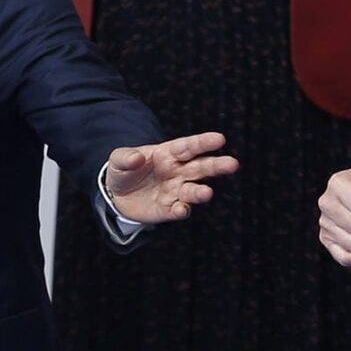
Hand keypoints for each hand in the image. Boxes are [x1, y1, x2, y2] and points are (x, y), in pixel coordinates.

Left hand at [104, 132, 236, 224]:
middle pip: (201, 168)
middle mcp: (178, 172)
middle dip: (217, 166)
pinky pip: (178, 210)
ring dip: (201, 192)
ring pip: (193, 191)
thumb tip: (137, 158)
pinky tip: (182, 209)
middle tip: (233, 164)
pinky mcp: (168, 209)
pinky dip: (181, 210)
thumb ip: (125, 157)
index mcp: (170, 153)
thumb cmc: (125, 171)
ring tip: (207, 193)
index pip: (189, 147)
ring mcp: (175, 191)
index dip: (204, 143)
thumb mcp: (118, 159)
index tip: (220, 139)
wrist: (118, 195)